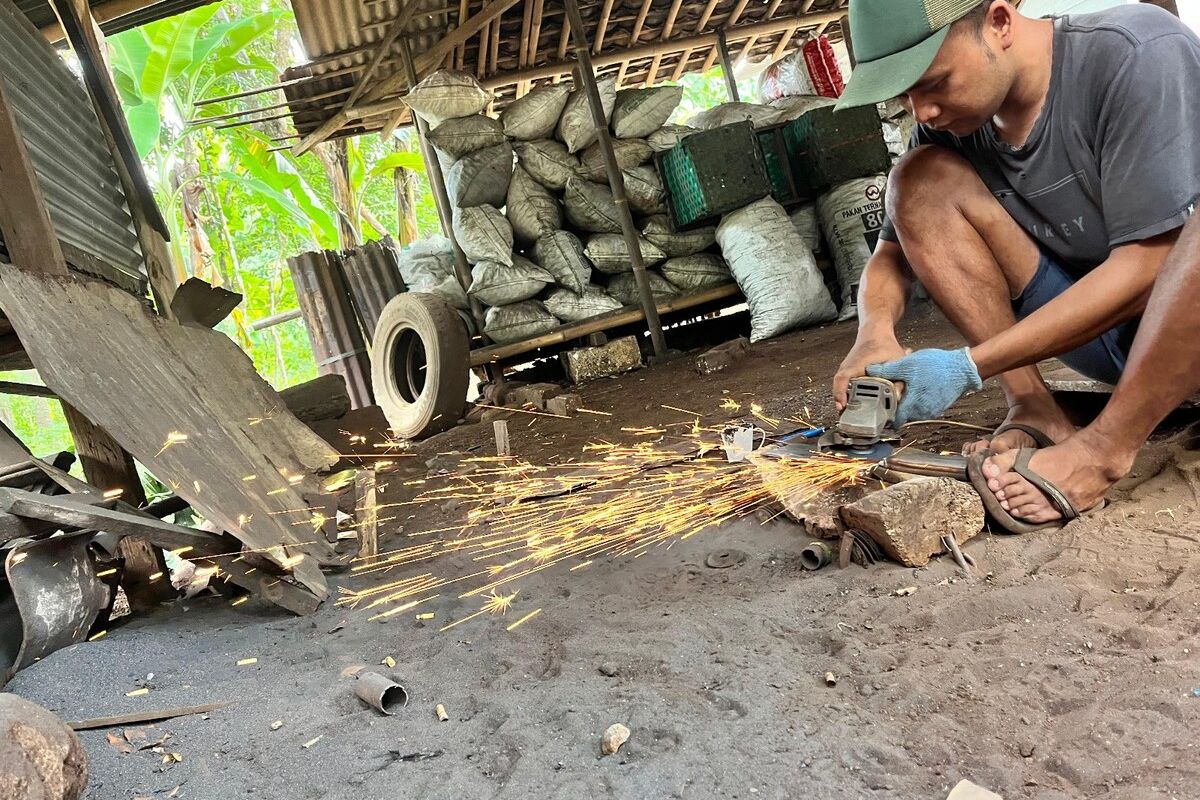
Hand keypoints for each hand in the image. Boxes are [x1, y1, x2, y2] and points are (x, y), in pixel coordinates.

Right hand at [833, 334, 907, 410]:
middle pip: (839, 389)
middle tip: (848, 419)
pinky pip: (844, 387)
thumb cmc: (884, 345)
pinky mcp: (848, 375)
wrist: (875, 334)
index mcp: (856, 365)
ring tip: (850, 417)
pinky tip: (853, 407)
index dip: (840, 394)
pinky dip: (847, 397)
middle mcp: (847, 369)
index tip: (842, 406)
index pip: (842, 380)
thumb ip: (898, 378)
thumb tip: (898, 396)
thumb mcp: (896, 360)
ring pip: (840, 389)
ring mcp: (846, 372)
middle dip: (843, 404)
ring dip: (844, 401)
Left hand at [866, 347, 982, 425]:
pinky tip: (917, 388)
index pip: (894, 420)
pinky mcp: (940, 406)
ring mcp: (932, 410)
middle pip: (903, 415)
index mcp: (912, 405)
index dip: (885, 417)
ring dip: (908, 403)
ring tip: (903, 390)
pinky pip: (924, 407)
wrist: (963, 368)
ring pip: (914, 411)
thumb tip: (869, 370)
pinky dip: (918, 401)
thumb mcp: (907, 365)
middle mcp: (923, 412)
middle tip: (888, 396)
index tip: (878, 411)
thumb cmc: (937, 367)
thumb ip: (887, 370)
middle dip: (896, 407)